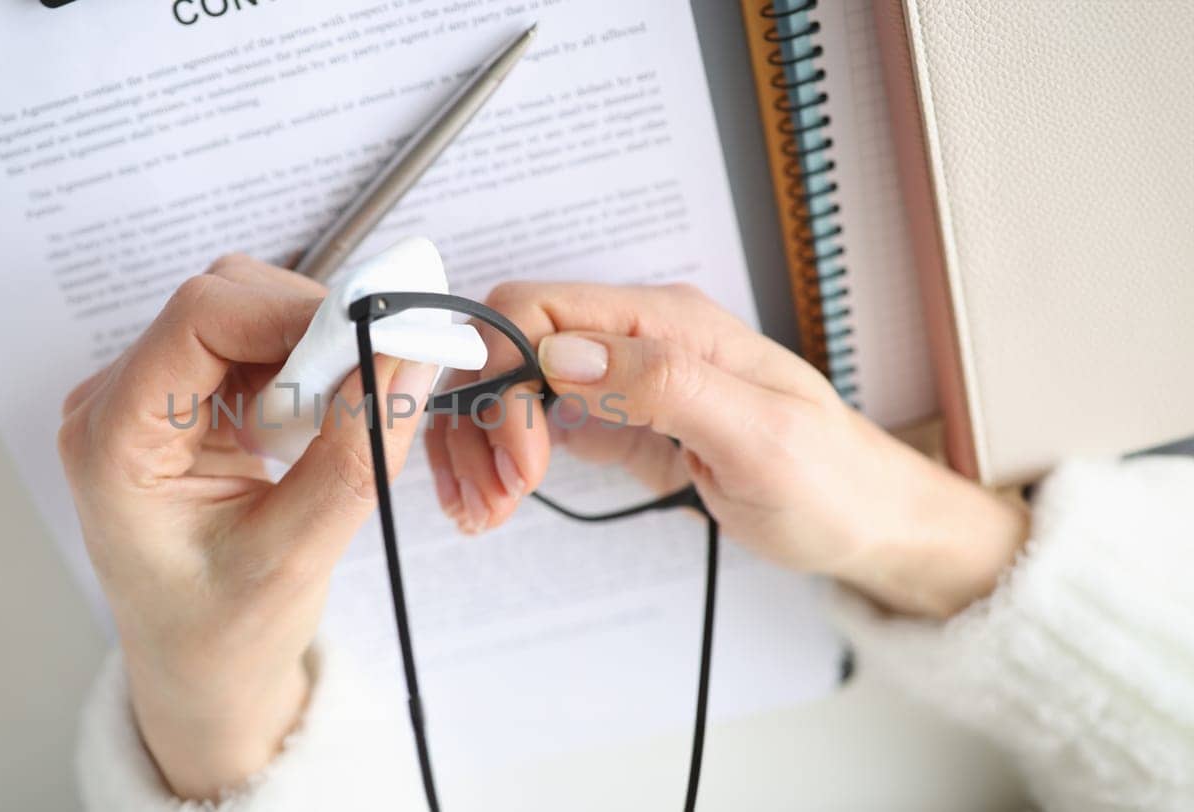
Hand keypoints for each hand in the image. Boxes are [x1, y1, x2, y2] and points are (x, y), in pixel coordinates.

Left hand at [58, 256, 434, 798]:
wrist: (200, 680)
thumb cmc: (226, 638)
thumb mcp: (298, 556)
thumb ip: (353, 454)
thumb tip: (408, 354)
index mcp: (112, 441)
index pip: (200, 317)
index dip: (293, 312)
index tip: (374, 336)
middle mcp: (115, 404)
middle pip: (222, 301)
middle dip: (310, 329)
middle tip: (374, 380)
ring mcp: (146, 398)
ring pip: (243, 313)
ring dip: (309, 347)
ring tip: (341, 416)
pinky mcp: (183, 403)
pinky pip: (251, 346)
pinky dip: (302, 367)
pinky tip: (320, 421)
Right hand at [426, 281, 1027, 618]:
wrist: (867, 522)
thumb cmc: (832, 482)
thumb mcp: (762, 437)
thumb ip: (664, 383)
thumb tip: (565, 351)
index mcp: (667, 322)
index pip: (537, 308)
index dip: (503, 376)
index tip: (520, 458)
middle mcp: (635, 339)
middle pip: (507, 346)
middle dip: (478, 419)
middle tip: (490, 500)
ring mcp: (620, 379)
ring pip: (508, 387)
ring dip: (479, 444)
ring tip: (486, 511)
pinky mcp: (615, 421)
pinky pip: (532, 424)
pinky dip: (499, 461)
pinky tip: (496, 503)